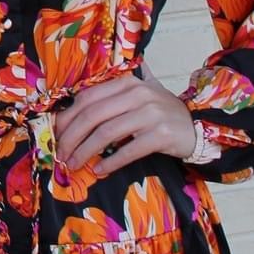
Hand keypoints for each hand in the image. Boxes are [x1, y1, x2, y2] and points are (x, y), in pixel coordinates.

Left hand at [54, 67, 195, 178]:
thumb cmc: (161, 113)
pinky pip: (128, 150)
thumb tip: (73, 107)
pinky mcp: (161, 135)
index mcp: (128, 82)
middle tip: (60, 154)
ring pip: (106, 133)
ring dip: (85, 152)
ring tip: (73, 165)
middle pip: (93, 115)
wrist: (197, 127)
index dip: (68, 117)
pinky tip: (99, 171)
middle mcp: (138, 94)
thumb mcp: (139, 96)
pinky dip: (110, 162)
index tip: (56, 134)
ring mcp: (151, 114)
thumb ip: (112, 96)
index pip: (88, 97)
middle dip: (71, 137)